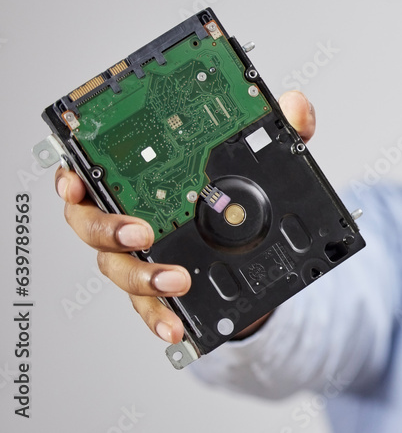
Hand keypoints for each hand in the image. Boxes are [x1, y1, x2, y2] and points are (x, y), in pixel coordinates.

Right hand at [55, 90, 316, 342]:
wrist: (252, 249)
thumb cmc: (236, 192)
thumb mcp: (263, 155)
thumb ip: (278, 129)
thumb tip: (297, 107)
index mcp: (137, 178)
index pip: (89, 171)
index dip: (72, 176)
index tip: (75, 181)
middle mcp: (125, 217)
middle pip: (91, 225)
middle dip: (109, 229)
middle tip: (141, 231)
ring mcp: (137, 258)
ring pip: (119, 269)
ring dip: (143, 276)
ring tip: (176, 279)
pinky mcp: (157, 291)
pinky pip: (148, 308)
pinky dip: (160, 319)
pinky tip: (176, 327)